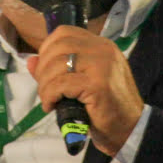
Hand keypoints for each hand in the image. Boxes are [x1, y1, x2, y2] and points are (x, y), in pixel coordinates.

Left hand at [27, 26, 145, 154]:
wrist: (131, 130)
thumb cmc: (106, 108)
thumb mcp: (81, 84)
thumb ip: (57, 70)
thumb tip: (30, 60)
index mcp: (101, 45)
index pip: (65, 33)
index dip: (47, 49)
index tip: (45, 70)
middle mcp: (103, 49)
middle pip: (58, 46)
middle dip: (43, 68)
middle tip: (45, 89)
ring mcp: (102, 65)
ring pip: (57, 65)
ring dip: (45, 85)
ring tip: (49, 100)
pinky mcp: (97, 84)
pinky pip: (61, 84)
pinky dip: (50, 95)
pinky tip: (52, 106)